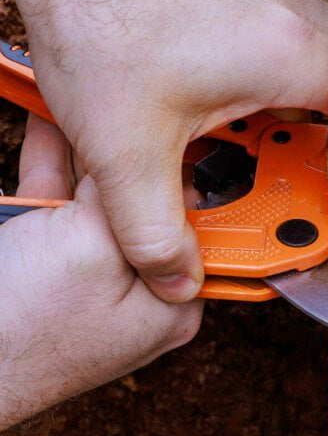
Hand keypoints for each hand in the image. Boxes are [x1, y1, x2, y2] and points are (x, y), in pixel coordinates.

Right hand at [0, 114, 201, 429]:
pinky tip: (50, 125)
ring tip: (87, 107)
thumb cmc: (20, 328)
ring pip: (96, 203)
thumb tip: (145, 155)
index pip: (199, 226)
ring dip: (86, 156)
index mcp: (170, 304)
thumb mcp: (90, 245)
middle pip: (146, 208)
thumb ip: (125, 199)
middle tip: (132, 112)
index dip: (186, 172)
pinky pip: (57, 210)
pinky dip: (51, 169)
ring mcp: (92, 281)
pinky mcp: (49, 268)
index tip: (187, 129)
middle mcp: (139, 295)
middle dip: (130, 159)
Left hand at [15, 0, 327, 302]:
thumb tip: (175, 279)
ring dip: (320, 102)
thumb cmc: (97, 22)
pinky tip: (242, 102)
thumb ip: (151, 231)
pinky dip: (288, 74)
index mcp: (291, 54)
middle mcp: (295, 14)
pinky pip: (294, 34)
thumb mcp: (123, 152)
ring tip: (282, 147)